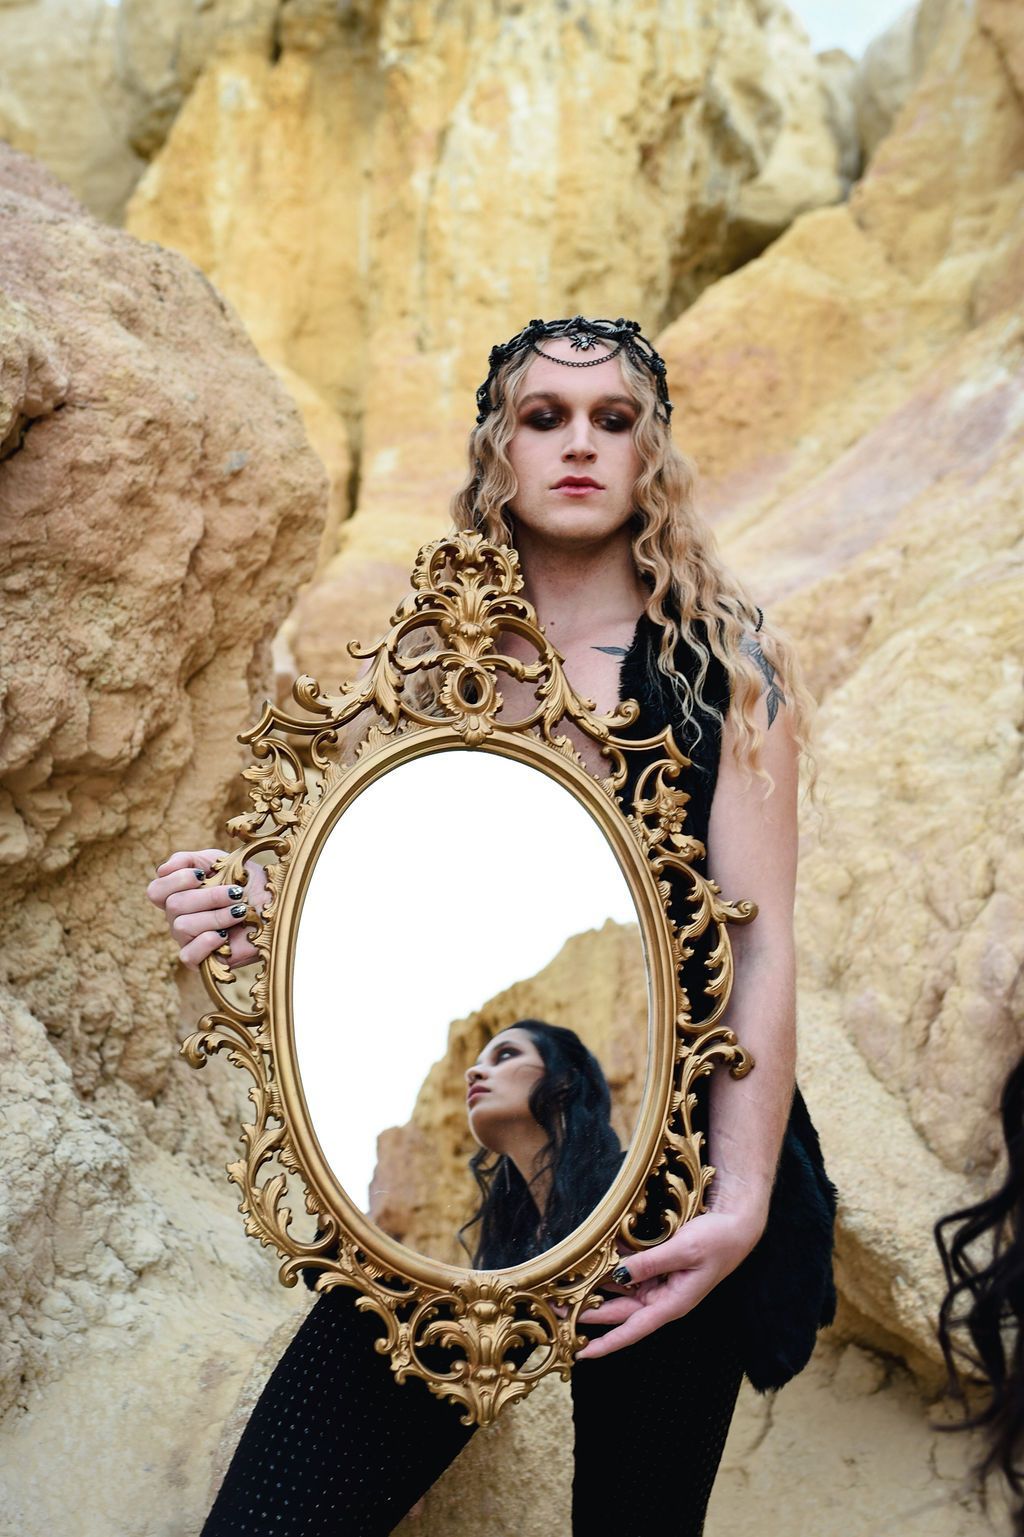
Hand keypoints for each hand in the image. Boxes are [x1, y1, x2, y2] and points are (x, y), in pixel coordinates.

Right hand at [146, 848, 267, 969]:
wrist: (280, 906)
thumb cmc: (250, 883)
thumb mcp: (221, 861)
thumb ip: (189, 859)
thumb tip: (164, 869)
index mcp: (181, 895)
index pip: (156, 891)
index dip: (175, 880)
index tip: (202, 875)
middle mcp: (180, 919)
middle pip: (173, 906)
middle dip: (208, 896)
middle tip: (235, 893)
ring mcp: (191, 941)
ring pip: (182, 927)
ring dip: (216, 916)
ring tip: (240, 912)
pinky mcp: (206, 962)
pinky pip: (188, 956)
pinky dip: (205, 943)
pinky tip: (225, 936)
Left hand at [575, 1208, 763, 1359]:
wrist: (737, 1223)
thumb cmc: (719, 1241)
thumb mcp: (683, 1250)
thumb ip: (649, 1262)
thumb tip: (618, 1272)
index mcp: (672, 1304)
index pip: (634, 1329)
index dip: (608, 1343)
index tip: (582, 1354)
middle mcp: (663, 1297)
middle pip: (620, 1310)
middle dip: (590, 1312)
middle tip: (558, 1310)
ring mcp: (660, 1281)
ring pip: (622, 1288)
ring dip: (597, 1287)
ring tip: (567, 1286)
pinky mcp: (660, 1266)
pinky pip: (631, 1268)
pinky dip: (612, 1265)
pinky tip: (592, 1259)